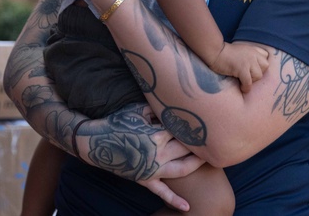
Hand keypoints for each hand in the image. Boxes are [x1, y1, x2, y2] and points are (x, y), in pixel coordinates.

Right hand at [72, 103, 203, 211]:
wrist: (94, 142)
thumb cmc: (116, 122)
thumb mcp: (137, 110)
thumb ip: (156, 108)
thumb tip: (172, 104)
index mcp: (156, 135)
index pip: (181, 130)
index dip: (193, 125)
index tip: (206, 120)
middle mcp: (157, 154)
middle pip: (185, 148)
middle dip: (199, 143)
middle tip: (213, 138)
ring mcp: (151, 169)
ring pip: (181, 170)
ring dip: (195, 165)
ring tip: (208, 161)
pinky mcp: (144, 179)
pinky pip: (161, 192)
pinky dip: (174, 200)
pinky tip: (187, 207)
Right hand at [209, 41, 269, 92]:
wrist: (214, 51)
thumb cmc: (224, 53)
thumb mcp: (240, 51)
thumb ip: (249, 56)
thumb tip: (253, 69)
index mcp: (252, 49)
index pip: (266, 57)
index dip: (261, 65)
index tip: (253, 69)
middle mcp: (252, 54)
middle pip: (265, 67)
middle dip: (258, 73)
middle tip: (248, 76)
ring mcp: (248, 61)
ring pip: (259, 75)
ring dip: (252, 81)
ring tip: (244, 81)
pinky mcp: (241, 68)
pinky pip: (249, 82)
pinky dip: (246, 87)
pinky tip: (241, 87)